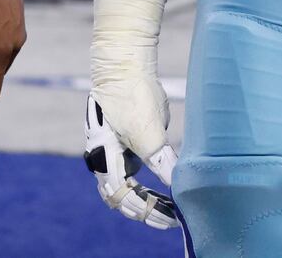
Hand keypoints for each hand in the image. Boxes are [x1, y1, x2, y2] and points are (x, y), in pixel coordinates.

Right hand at [86, 0, 176, 228]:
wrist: (125, 64)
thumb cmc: (133, 96)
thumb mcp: (150, 132)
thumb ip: (162, 161)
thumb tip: (179, 185)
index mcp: (104, 159)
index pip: (124, 199)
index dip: (148, 211)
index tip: (172, 217)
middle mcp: (102, 159)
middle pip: (121, 198)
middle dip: (146, 210)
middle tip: (172, 218)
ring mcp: (110, 150)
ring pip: (125, 187)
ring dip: (145, 198)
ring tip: (170, 206)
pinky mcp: (121, 141)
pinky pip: (131, 170)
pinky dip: (145, 183)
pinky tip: (164, 185)